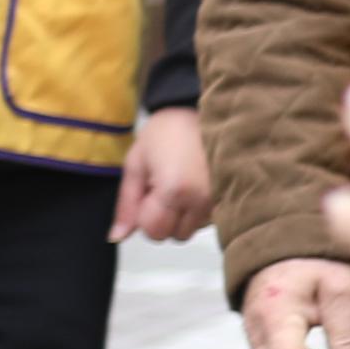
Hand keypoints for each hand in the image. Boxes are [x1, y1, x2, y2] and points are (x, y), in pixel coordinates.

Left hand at [112, 106, 212, 245]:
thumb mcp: (136, 163)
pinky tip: (197, 186)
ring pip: (192, 230)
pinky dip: (199, 211)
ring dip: (183, 215)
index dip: (145, 215)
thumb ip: (126, 203)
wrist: (206, 110)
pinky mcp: (233, 199)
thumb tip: (116, 237)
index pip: (153, 232)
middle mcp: (201, 201)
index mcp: (174, 191)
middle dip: (164, 218)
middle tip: (164, 186)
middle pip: (174, 235)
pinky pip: (209, 221)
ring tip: (182, 183)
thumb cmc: (166, 132)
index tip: (149, 190)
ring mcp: (220, 202)